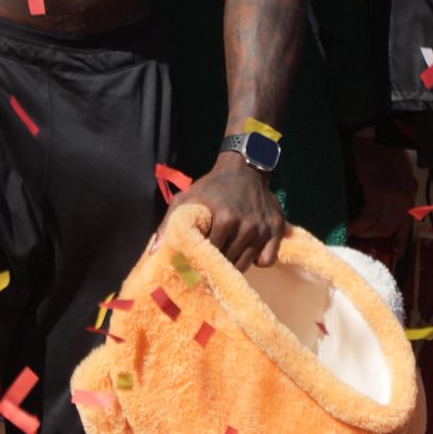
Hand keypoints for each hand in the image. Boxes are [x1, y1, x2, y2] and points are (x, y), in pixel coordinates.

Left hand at [157, 152, 285, 270]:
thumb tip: (155, 253)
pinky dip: (257, 260)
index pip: (209, 255)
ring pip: (246, 265)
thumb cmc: (212, 186)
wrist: (245, 168)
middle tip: (211, 259)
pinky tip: (247, 250)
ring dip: (234, 263)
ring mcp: (263, 230)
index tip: (196, 259)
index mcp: (225, 219)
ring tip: (226, 253)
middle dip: (217, 263)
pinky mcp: (277, 230)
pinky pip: (267, 260)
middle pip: (228, 263)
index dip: (200, 259)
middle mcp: (247, 227)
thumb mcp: (187, 198)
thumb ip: (169, 224)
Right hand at [346, 135, 416, 248]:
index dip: (401, 240)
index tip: (396, 253)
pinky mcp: (379, 191)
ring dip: (365, 232)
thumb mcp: (390, 172)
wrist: (374, 131)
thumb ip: (387, 190)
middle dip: (375, 236)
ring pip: (381, 226)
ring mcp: (393, 193)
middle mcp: (405, 194)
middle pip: (391, 227)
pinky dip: (359, 224)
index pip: (407, 222)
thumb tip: (376, 212)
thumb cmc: (377, 149)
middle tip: (359, 236)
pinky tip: (351, 224)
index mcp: (409, 190)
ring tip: (352, 230)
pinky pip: (369, 217)